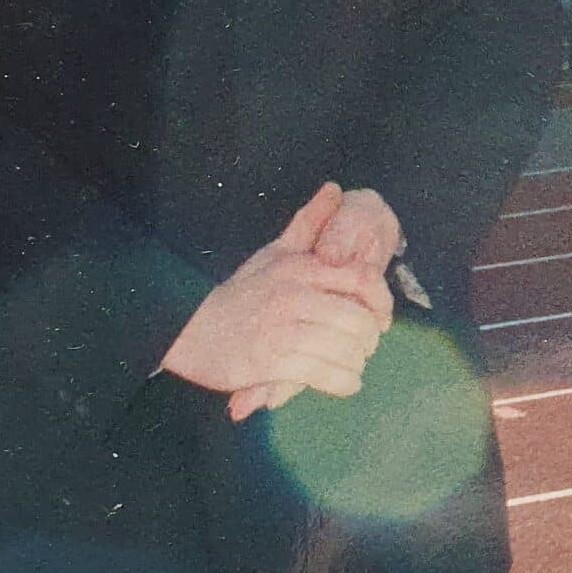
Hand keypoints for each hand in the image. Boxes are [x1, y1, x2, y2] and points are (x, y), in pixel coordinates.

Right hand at [161, 183, 392, 419]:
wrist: (189, 330)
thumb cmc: (240, 295)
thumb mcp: (273, 254)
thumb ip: (307, 224)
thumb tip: (334, 189)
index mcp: (300, 268)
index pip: (362, 279)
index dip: (382, 302)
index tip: (382, 319)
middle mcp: (294, 296)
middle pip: (359, 322)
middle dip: (369, 341)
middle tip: (363, 348)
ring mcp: (283, 330)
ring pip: (346, 351)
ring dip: (356, 364)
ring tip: (351, 366)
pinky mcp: (272, 363)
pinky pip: (326, 375)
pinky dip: (343, 383)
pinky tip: (343, 382)